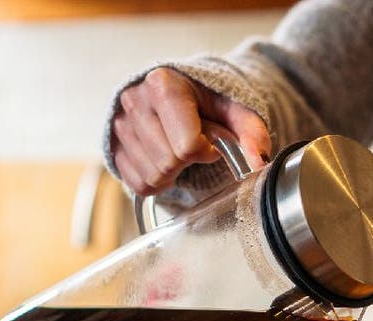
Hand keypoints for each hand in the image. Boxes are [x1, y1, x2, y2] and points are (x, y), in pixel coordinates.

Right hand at [111, 67, 272, 195]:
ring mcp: (119, 124)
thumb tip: (260, 162)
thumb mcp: (236, 110)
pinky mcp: (113, 146)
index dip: (206, 150)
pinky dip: (156, 180)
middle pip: (168, 163)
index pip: (187, 145)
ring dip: (173, 172)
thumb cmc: (209, 102)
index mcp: (163, 84)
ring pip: (152, 176)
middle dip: (188, 161)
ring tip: (178, 150)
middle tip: (194, 145)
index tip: (210, 140)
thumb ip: (252, 132)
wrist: (180, 93)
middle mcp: (134, 100)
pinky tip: (164, 159)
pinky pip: (137, 184)